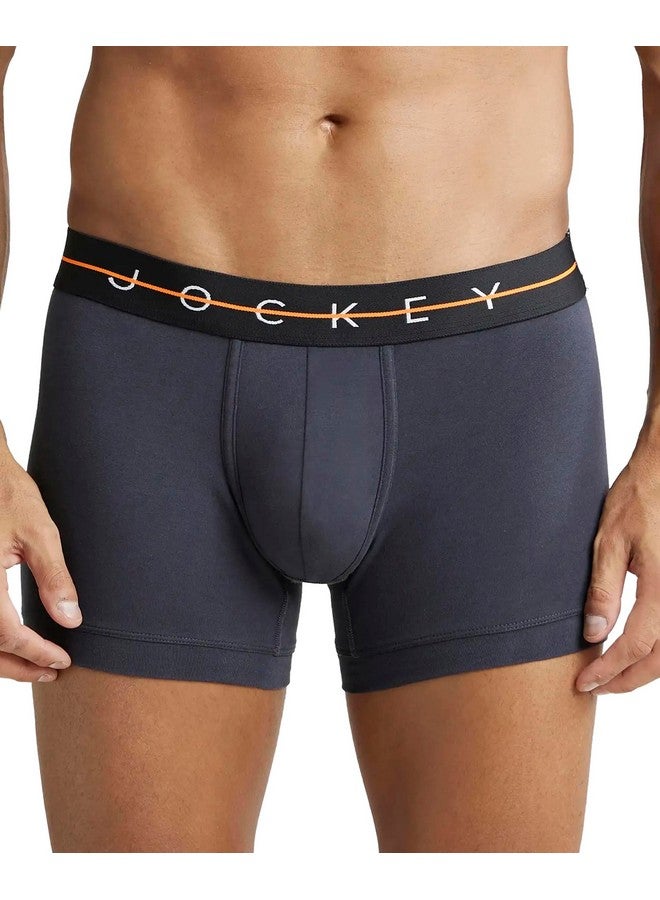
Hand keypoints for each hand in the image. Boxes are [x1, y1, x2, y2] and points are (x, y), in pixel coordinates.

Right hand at [0, 449, 80, 682]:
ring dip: (2, 658)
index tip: (62, 660)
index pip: (7, 634)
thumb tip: (70, 619)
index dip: (36, 653)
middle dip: (18, 665)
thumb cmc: (8, 495)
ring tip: (35, 664)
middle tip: (51, 671)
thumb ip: (54, 579)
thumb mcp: (39, 534)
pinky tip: (14, 640)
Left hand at [576, 429, 659, 694]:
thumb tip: (594, 634)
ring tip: (611, 676)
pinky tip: (634, 651)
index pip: (636, 644)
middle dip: (627, 679)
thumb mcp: (609, 543)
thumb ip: (603, 591)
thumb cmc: (637, 501)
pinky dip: (657, 651)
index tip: (584, 681)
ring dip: (644, 670)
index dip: (609, 669)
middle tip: (595, 686)